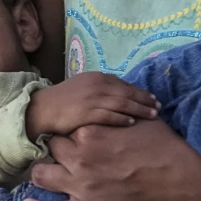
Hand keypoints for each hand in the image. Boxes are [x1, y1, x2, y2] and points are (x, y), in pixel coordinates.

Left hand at [22, 118, 200, 200]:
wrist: (180, 179)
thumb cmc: (165, 146)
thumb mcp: (140, 120)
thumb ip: (119, 115)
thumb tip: (115, 106)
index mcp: (90, 132)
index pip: (65, 128)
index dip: (68, 132)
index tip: (71, 137)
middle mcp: (79, 156)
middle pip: (50, 149)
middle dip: (54, 150)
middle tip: (61, 155)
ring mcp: (80, 185)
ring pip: (41, 176)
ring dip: (40, 174)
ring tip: (44, 176)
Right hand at [24, 72, 158, 137]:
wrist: (41, 109)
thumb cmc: (62, 101)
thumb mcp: (82, 88)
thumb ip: (99, 90)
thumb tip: (117, 95)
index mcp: (97, 78)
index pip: (124, 84)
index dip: (139, 92)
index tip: (151, 98)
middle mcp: (97, 85)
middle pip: (127, 92)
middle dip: (145, 99)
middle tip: (158, 106)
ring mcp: (93, 99)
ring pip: (123, 103)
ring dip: (140, 109)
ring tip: (153, 114)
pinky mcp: (87, 113)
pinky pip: (110, 115)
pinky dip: (123, 118)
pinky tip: (133, 122)